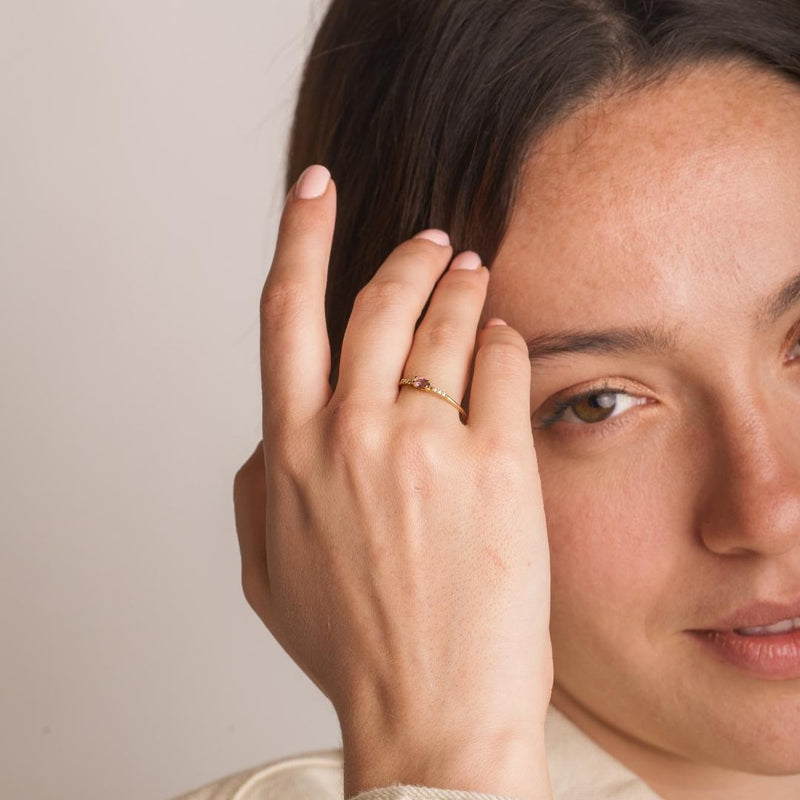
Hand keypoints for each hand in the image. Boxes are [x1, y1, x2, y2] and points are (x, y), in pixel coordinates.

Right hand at [233, 165, 553, 799]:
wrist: (431, 711)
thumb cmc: (352, 644)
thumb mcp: (267, 569)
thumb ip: (256, 486)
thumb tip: (271, 430)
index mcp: (292, 451)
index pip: (287, 314)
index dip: (300, 238)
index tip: (314, 190)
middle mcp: (352, 435)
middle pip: (378, 303)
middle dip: (408, 258)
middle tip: (432, 242)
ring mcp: (426, 447)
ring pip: (447, 325)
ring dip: (462, 288)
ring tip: (474, 274)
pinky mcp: (497, 467)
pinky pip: (504, 369)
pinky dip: (506, 342)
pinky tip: (507, 340)